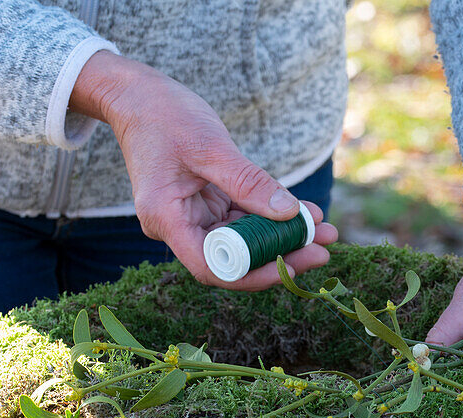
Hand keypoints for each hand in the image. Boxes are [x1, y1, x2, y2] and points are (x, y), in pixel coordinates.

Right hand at [69, 51, 338, 289]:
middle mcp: (177, 227)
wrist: (139, 98)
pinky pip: (242, 221)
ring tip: (323, 230)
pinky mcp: (206, 206)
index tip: (291, 267)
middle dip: (278, 255)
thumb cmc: (165, 116)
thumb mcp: (210, 146)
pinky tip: (303, 214)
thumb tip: (288, 212)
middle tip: (322, 249)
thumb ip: (248, 182)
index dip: (252, 275)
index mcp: (166, 218)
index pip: (211, 266)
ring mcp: (192, 218)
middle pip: (232, 259)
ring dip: (281, 237)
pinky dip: (271, 218)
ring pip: (242, 242)